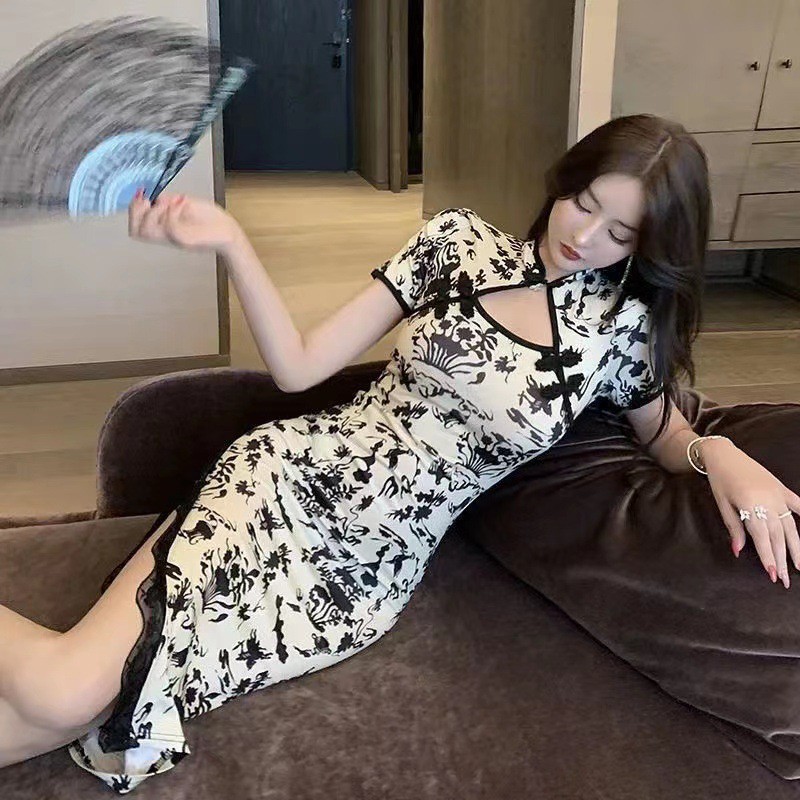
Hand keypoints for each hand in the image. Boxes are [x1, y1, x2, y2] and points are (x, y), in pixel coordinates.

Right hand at [128, 191, 242, 253]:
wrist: (228, 233)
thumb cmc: (210, 221)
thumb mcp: (183, 206)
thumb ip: (166, 203)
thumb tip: (152, 195)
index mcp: (163, 229)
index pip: (135, 226)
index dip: (133, 209)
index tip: (141, 193)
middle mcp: (167, 237)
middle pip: (136, 230)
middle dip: (138, 210)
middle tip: (150, 199)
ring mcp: (175, 239)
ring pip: (148, 230)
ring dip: (155, 211)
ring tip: (171, 202)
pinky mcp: (186, 240)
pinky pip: (169, 226)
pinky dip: (172, 211)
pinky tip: (182, 203)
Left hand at [704, 439, 799, 587]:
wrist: (724, 454)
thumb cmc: (719, 480)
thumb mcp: (722, 504)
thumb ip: (733, 527)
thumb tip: (739, 551)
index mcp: (752, 506)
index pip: (762, 538)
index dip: (768, 557)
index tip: (772, 575)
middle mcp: (769, 502)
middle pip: (779, 536)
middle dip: (782, 559)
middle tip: (785, 580)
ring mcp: (778, 495)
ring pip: (791, 525)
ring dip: (796, 547)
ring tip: (799, 566)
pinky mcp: (781, 488)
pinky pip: (797, 504)